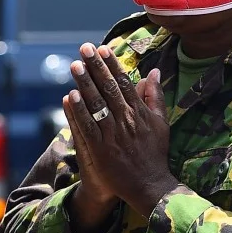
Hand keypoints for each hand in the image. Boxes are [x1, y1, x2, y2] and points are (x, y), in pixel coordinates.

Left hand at [64, 43, 176, 221]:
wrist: (149, 184)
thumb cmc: (155, 153)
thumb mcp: (161, 123)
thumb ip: (155, 96)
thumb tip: (154, 71)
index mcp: (140, 112)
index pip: (123, 82)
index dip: (112, 64)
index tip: (102, 49)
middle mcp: (126, 120)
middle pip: (108, 88)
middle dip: (96, 66)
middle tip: (84, 48)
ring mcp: (113, 134)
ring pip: (96, 104)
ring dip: (84, 83)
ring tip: (74, 65)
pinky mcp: (101, 149)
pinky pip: (88, 126)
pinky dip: (79, 111)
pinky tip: (70, 95)